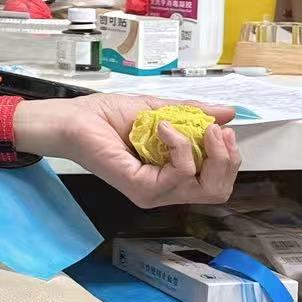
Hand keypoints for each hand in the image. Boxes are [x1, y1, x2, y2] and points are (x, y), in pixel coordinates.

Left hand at [16, 95, 241, 207]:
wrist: (73, 118)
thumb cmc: (106, 116)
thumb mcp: (159, 109)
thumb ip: (192, 113)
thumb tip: (228, 112)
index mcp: (171, 175)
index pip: (217, 182)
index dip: (229, 157)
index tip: (220, 128)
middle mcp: (165, 189)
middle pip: (218, 191)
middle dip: (228, 158)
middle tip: (215, 131)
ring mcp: (154, 192)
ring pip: (206, 187)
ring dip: (206, 149)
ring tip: (187, 125)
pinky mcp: (141, 189)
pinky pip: (181, 174)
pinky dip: (181, 146)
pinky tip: (163, 128)